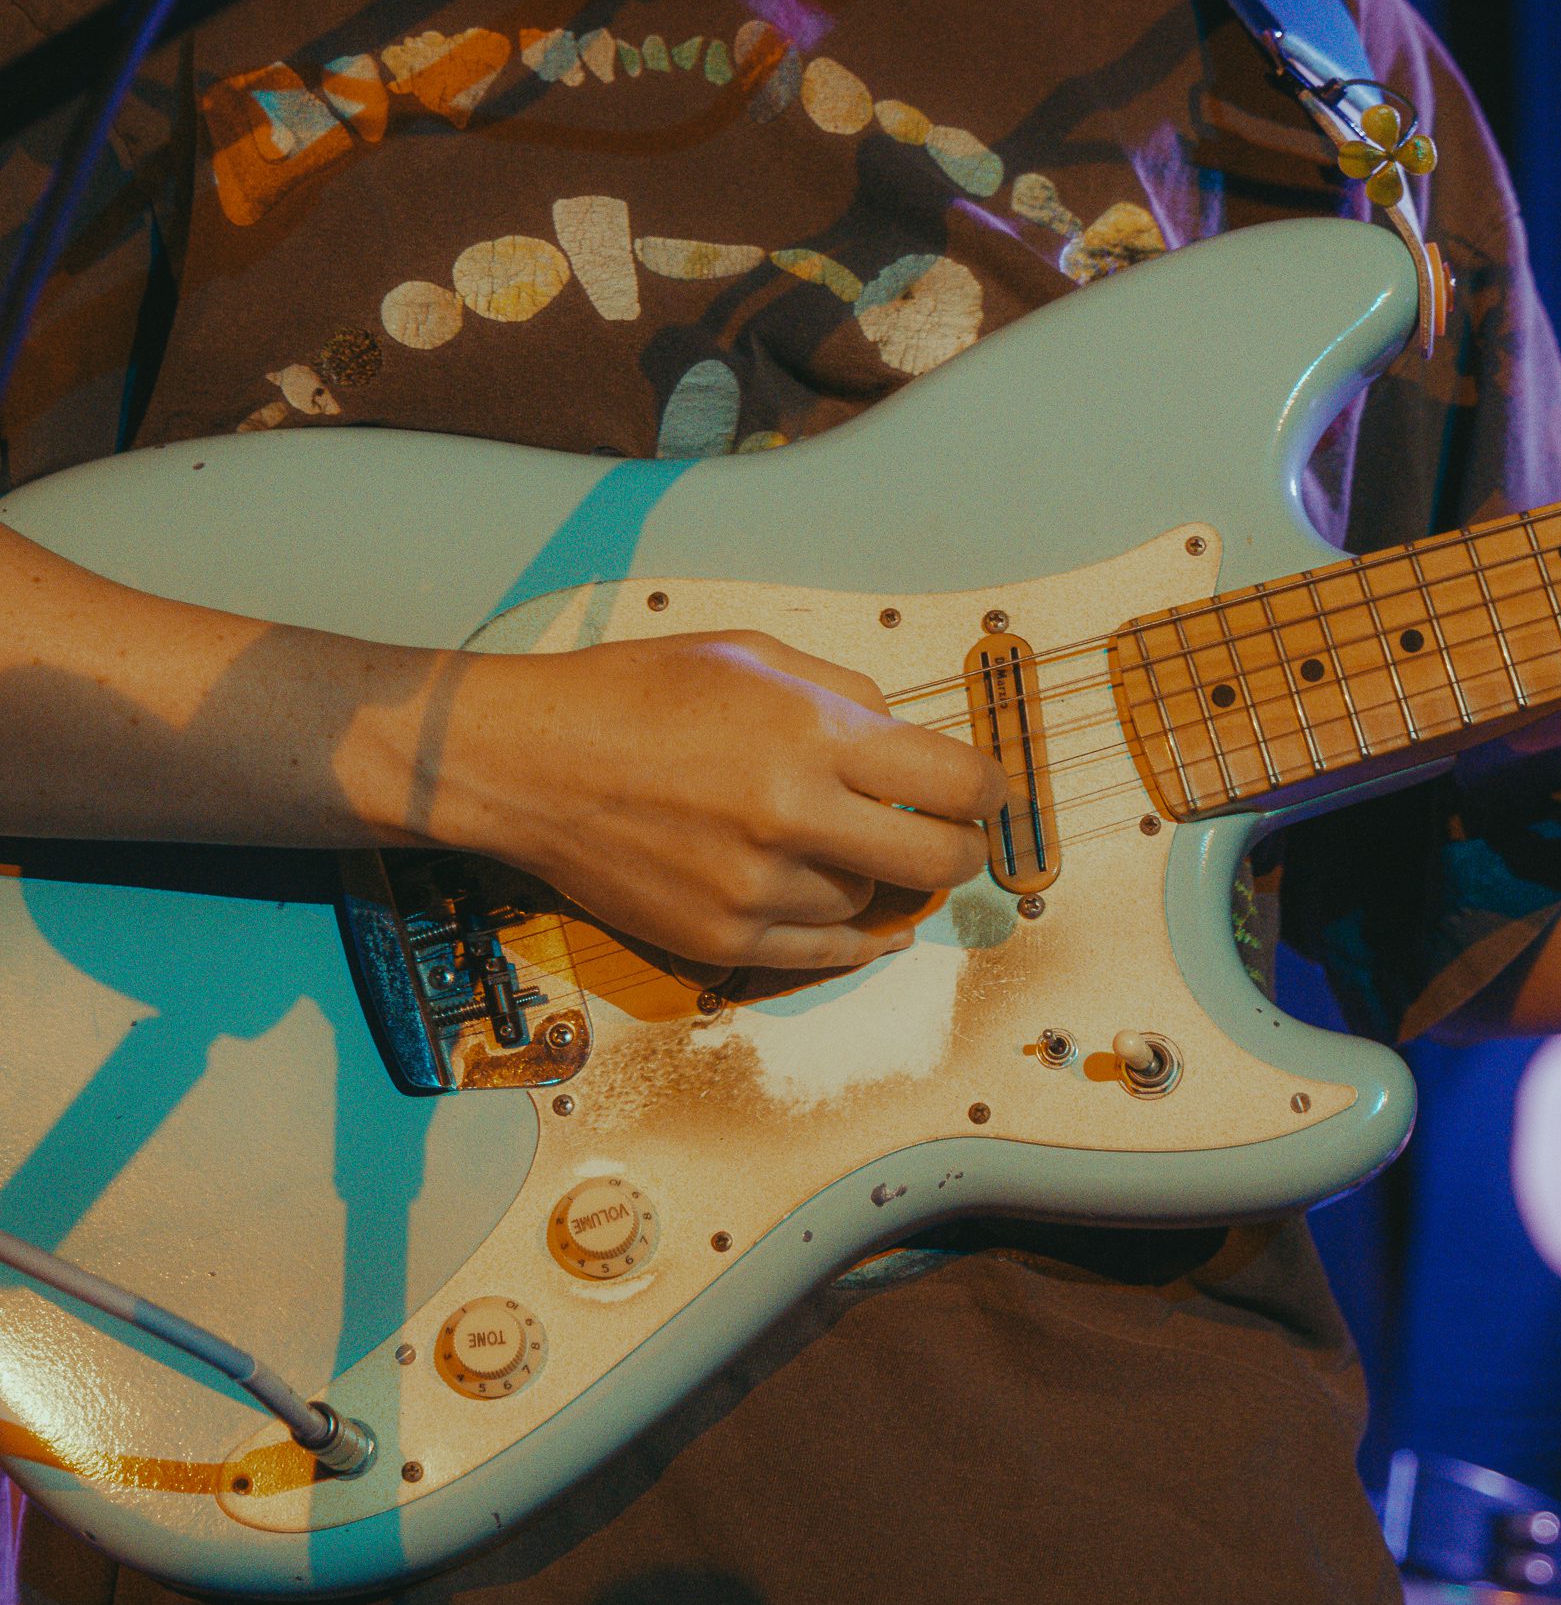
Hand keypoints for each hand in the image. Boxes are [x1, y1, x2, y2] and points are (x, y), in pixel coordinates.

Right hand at [427, 631, 1006, 969]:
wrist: (526, 763)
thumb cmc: (635, 695)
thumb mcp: (752, 655)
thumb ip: (848, 696)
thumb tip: (912, 741)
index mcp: (810, 734)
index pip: (957, 781)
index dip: (991, 792)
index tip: (989, 795)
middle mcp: (792, 815)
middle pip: (939, 859)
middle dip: (963, 849)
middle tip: (955, 839)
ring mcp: (757, 886)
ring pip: (872, 901)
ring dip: (867, 873)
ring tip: (819, 838)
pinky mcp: (723, 938)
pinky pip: (827, 949)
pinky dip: (848, 930)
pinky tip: (851, 906)